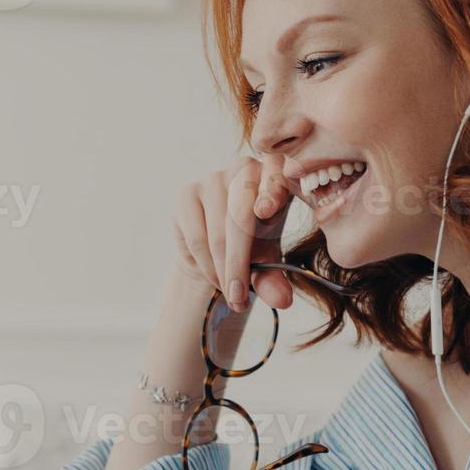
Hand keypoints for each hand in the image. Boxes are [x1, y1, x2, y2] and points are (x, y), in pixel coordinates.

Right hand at [171, 155, 294, 313]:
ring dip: (223, 270)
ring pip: (218, 231)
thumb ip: (275, 280)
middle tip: (239, 298)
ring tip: (231, 293)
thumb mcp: (269, 263)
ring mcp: (213, 179)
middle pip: (241, 213)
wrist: (216, 251)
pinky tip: (214, 277)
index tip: (266, 212)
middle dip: (239, 262)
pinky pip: (197, 236)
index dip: (272, 190)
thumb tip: (283, 300)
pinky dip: (206, 264)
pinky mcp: (187, 194)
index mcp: (277, 175)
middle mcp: (244, 169)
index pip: (277, 175)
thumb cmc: (254, 247)